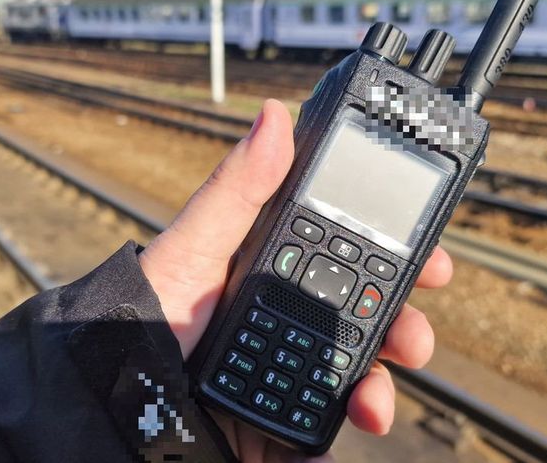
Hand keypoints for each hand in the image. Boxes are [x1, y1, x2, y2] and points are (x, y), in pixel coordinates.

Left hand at [139, 99, 452, 461]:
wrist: (110, 399)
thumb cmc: (145, 313)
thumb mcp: (192, 247)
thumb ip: (237, 190)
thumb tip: (275, 116)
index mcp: (278, 272)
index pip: (354, 260)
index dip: (400, 260)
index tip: (436, 262)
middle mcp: (289, 320)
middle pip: (369, 321)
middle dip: (404, 329)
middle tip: (413, 339)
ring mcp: (285, 374)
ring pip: (357, 381)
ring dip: (381, 392)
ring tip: (370, 405)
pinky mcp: (274, 426)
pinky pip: (318, 438)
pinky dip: (329, 450)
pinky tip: (328, 449)